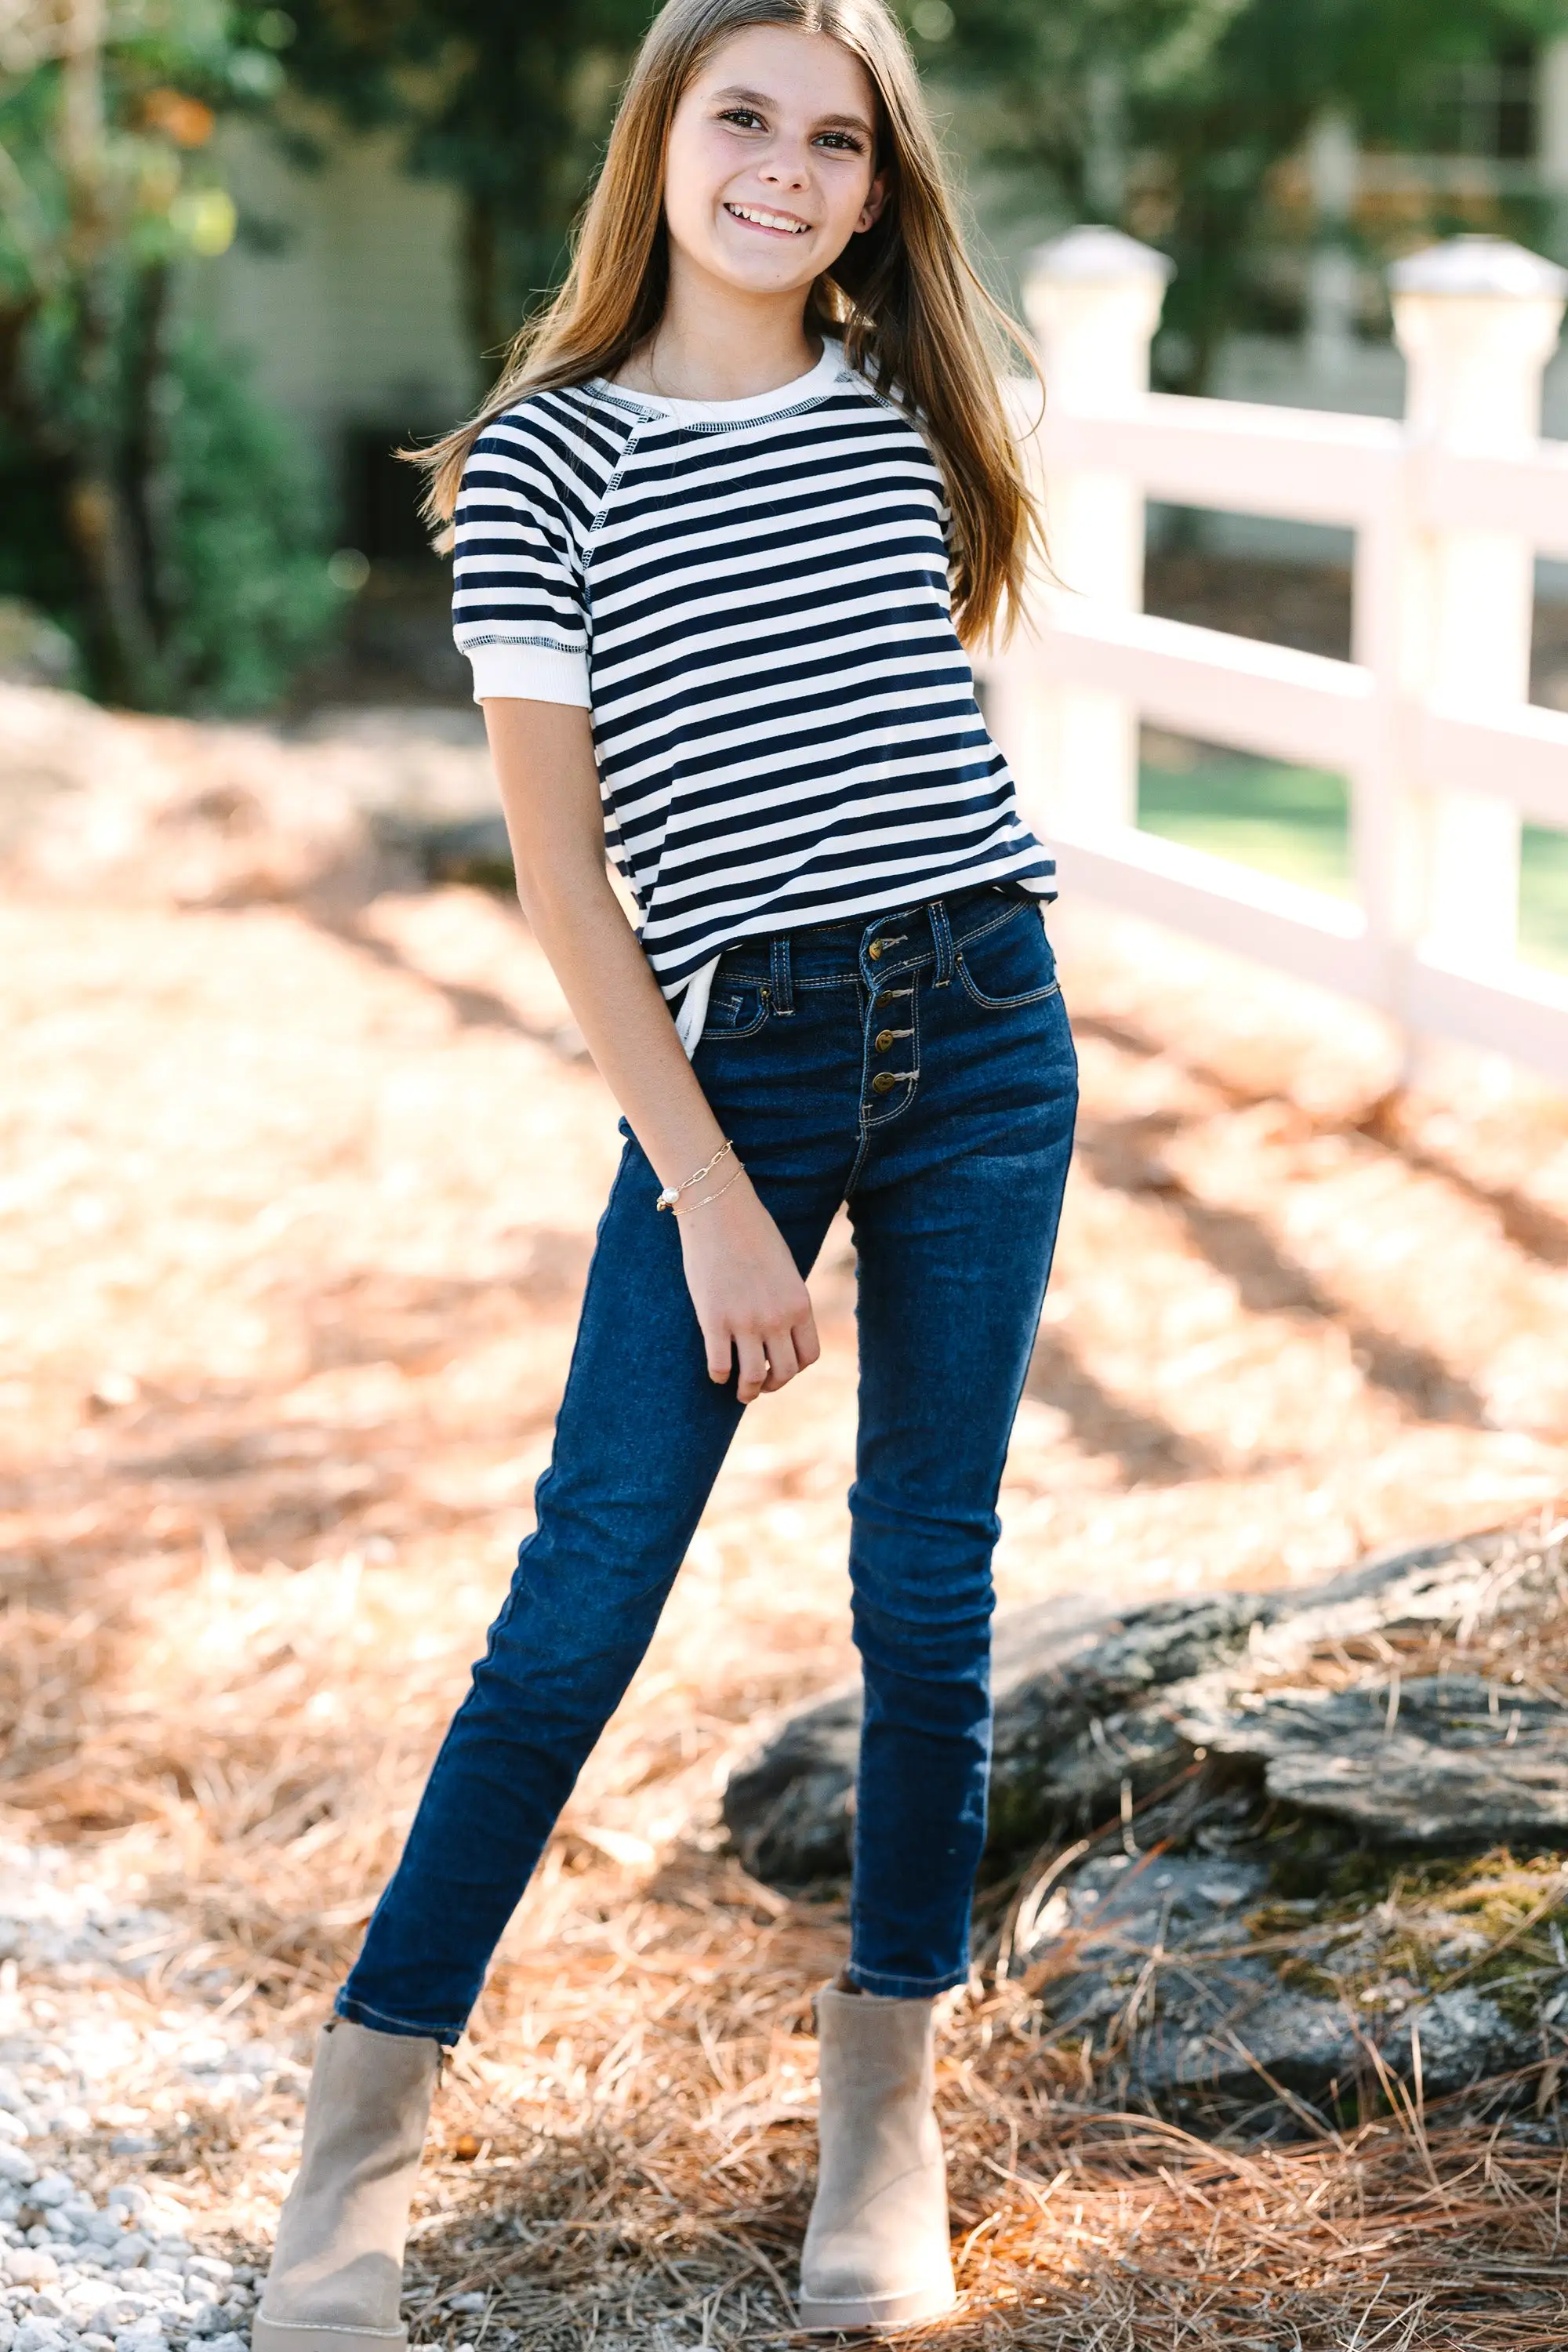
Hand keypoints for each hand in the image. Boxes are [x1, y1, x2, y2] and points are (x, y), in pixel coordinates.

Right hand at [676, 1170, 820, 1401]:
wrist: (721, 1211)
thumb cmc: (752, 1233)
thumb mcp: (784, 1268)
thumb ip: (786, 1299)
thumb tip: (780, 1327)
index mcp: (799, 1304)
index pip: (808, 1355)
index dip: (795, 1369)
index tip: (780, 1367)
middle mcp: (777, 1318)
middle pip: (785, 1372)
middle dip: (773, 1385)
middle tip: (760, 1386)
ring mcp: (745, 1322)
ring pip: (752, 1377)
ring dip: (747, 1391)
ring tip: (740, 1393)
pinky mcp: (714, 1320)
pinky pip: (720, 1365)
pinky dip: (719, 1376)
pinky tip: (717, 1373)